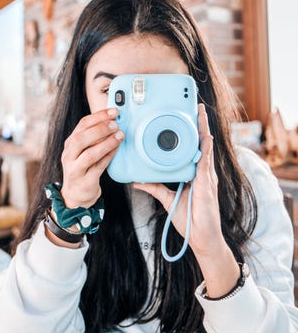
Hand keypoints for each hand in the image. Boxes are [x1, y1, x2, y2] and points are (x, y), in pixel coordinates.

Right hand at [61, 108, 123, 207]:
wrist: (75, 195)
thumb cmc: (83, 169)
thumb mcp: (84, 151)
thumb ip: (95, 138)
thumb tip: (114, 121)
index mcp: (70, 143)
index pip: (82, 124)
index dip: (99, 116)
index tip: (113, 111)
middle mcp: (69, 154)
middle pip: (82, 138)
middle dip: (100, 129)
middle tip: (115, 124)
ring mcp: (75, 168)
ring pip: (90, 154)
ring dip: (106, 143)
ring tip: (119, 136)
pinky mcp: (84, 181)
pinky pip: (98, 167)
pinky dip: (108, 156)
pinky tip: (117, 149)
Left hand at [134, 104, 224, 258]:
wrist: (202, 237)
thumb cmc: (189, 219)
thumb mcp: (168, 199)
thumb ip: (154, 188)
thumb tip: (138, 181)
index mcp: (194, 174)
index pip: (193, 150)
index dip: (193, 135)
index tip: (189, 121)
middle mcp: (202, 172)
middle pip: (201, 144)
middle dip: (200, 125)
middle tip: (198, 109)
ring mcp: (206, 177)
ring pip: (205, 148)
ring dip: (203, 130)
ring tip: (201, 114)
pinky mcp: (206, 183)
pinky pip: (205, 162)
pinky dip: (205, 148)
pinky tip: (205, 137)